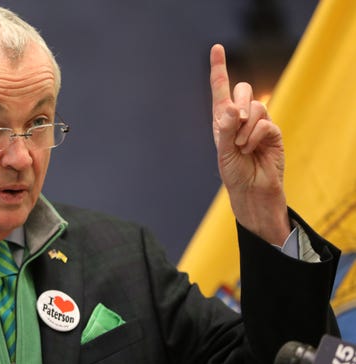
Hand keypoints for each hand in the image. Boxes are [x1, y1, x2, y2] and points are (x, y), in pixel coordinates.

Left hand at [210, 44, 289, 245]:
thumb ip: (225, 130)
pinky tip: (251, 149)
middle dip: (238, 103)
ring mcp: (258, 124)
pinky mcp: (273, 132)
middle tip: (235, 124)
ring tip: (242, 146)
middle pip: (242, 90)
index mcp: (222, 120)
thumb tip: (232, 109)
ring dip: (245, 127)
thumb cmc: (233, 173)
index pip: (220, 90)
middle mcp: (240, 118)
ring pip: (255, 106)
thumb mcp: (223, 152)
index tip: (217, 48)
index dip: (219, 68)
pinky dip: (255, 136)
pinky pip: (265, 122)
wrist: (252, 190)